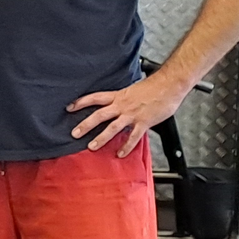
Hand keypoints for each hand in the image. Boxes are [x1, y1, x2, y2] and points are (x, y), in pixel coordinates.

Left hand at [67, 72, 184, 152]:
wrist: (170, 84)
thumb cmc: (154, 86)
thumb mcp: (133, 89)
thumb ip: (123, 98)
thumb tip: (116, 104)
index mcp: (119, 95)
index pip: (95, 98)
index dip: (81, 102)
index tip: (69, 108)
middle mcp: (122, 105)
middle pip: (99, 115)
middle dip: (85, 124)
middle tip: (74, 133)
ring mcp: (132, 114)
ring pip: (113, 127)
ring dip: (101, 138)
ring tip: (91, 147)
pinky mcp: (143, 122)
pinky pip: (133, 137)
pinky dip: (126, 146)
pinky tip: (120, 153)